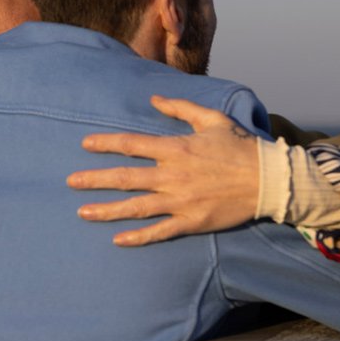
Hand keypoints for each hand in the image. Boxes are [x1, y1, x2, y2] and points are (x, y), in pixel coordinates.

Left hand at [70, 95, 260, 246]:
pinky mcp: (191, 222)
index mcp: (176, 149)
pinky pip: (159, 232)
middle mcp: (173, 176)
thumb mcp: (212, 119)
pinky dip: (138, 237)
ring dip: (107, 210)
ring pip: (136, 207)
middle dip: (94, 180)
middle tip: (71, 182)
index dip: (105, 144)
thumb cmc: (240, 146)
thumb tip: (153, 100)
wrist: (269, 180)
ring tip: (83, 212)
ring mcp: (180, 202)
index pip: (131, 145)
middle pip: (125, 178)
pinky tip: (117, 240)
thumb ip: (180, 108)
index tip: (85, 144)